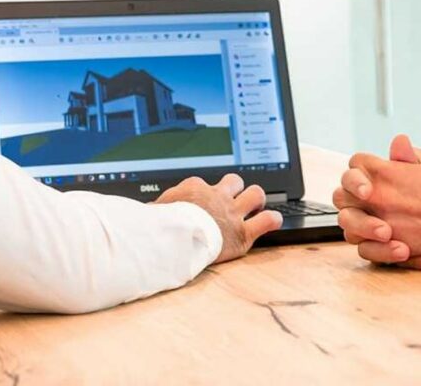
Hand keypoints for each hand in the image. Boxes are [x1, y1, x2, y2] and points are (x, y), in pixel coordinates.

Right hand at [156, 173, 282, 262]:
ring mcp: (232, 213)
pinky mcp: (242, 233)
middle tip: (234, 202)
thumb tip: (149, 211)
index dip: (204, 194)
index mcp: (195, 188)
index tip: (201, 204)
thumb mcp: (154, 210)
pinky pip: (267, 220)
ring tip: (254, 209)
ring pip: (256, 194)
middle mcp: (217, 196)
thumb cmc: (160, 227)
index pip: (203, 184)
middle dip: (237, 189)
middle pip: (235, 181)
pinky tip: (272, 221)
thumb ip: (158, 208)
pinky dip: (271, 220)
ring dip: (256, 200)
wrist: (173, 240)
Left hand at [333, 134, 420, 266]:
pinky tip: (387, 240)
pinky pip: (364, 249)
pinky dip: (371, 246)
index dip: (362, 168)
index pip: (356, 163)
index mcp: (386, 172)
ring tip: (375, 221)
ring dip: (356, 221)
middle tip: (367, 199)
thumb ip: (410, 154)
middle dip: (351, 194)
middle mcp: (378, 197)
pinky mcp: (390, 247)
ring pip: (347, 223)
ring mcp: (381, 223)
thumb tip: (397, 142)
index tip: (373, 175)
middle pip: (341, 194)